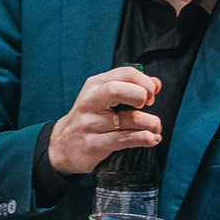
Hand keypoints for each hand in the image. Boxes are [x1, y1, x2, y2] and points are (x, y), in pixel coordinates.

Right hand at [47, 68, 162, 175]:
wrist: (63, 146)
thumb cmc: (89, 118)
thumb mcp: (103, 97)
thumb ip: (129, 87)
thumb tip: (156, 84)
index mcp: (95, 85)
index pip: (126, 73)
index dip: (145, 83)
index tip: (150, 96)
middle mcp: (91, 101)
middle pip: (119, 90)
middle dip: (142, 96)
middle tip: (148, 106)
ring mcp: (91, 123)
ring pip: (130, 119)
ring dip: (151, 124)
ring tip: (156, 128)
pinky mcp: (94, 144)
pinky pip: (125, 139)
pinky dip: (145, 139)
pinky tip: (151, 139)